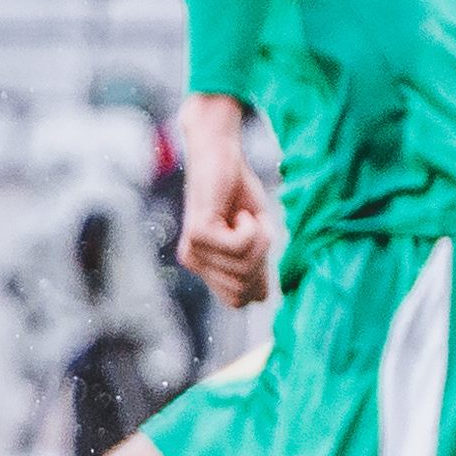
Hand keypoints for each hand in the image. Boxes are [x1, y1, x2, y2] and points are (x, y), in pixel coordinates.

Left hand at [177, 93, 273, 309]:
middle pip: (243, 288)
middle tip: (255, 229)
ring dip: (260, 239)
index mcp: (204, 267)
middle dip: (262, 260)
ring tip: (246, 217)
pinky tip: (240, 212)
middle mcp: (193, 262)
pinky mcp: (198, 233)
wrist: (220, 155)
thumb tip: (262, 300)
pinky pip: (241, 246)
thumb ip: (254, 267)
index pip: (238, 300)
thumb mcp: (254, 237)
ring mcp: (193, 250)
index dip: (259, 280)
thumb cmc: (238, 192)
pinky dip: (252, 228)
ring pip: (245, 266)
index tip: (259, 247)